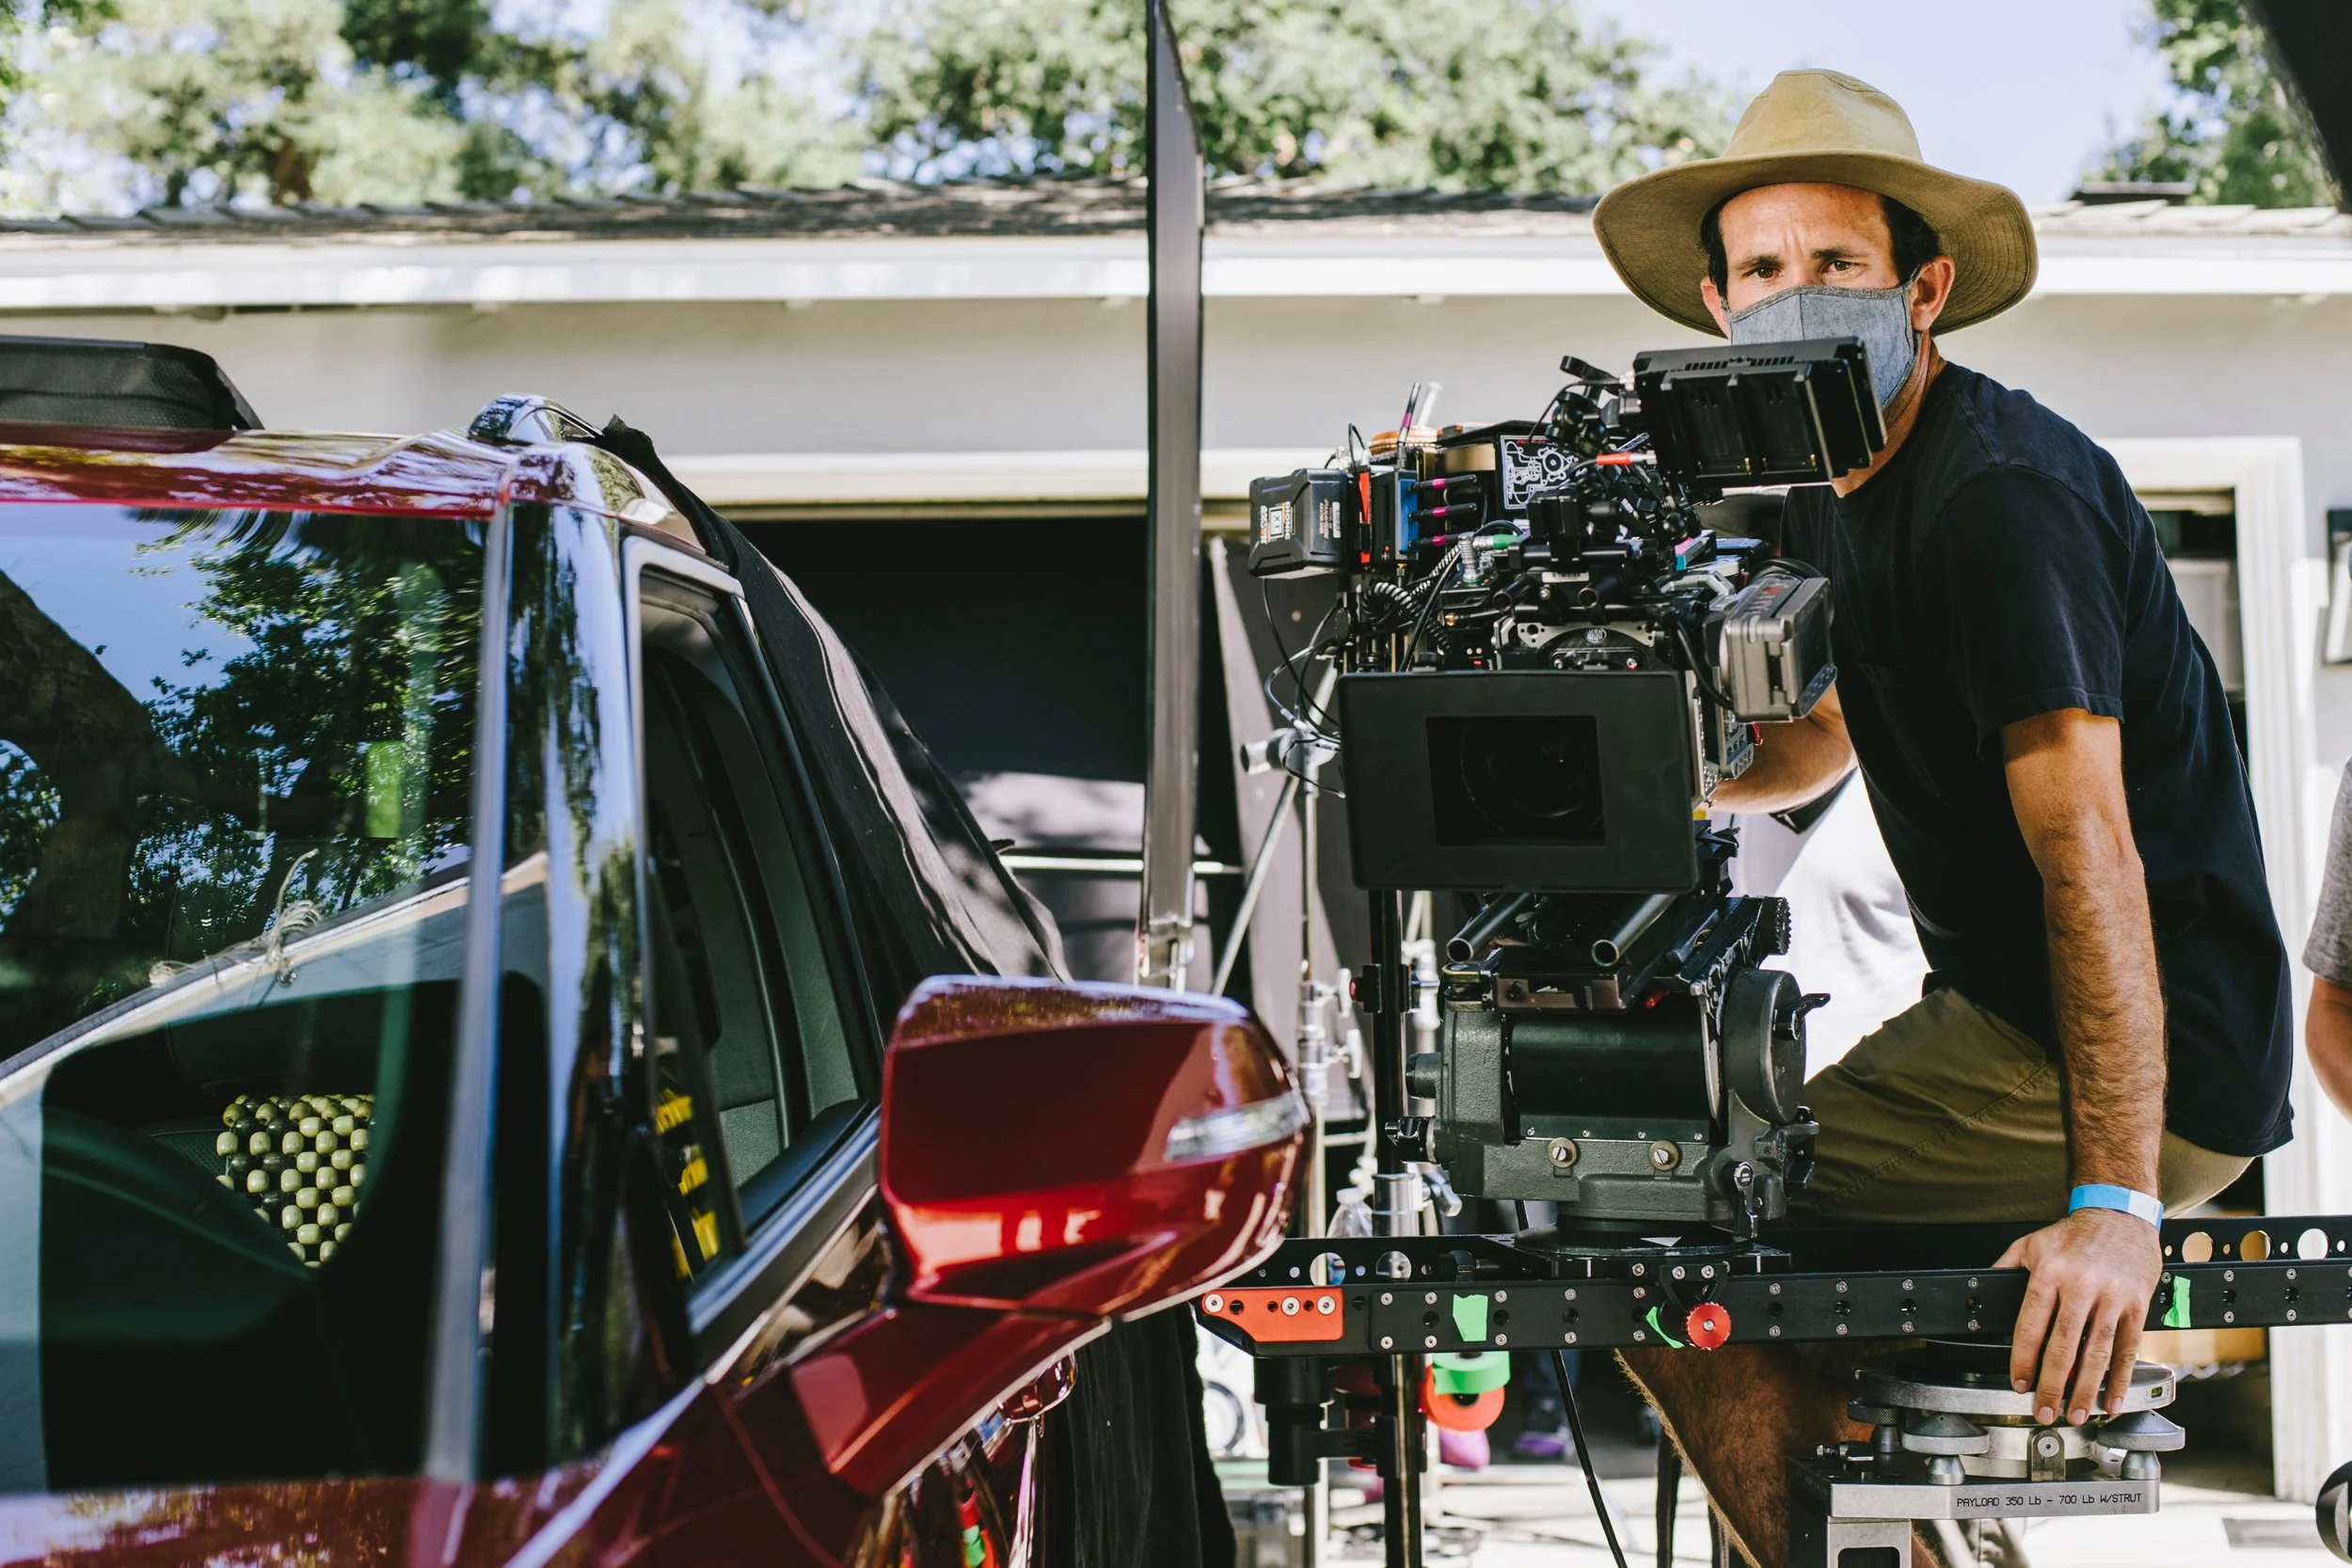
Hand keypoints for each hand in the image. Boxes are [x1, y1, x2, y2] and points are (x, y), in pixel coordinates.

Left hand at [1995, 1208, 2162, 1425]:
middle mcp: (2081, 1287)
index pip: (2030, 1326)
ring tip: (2077, 1413)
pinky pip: (2127, 1350)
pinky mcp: (2136, 1307)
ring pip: (2096, 1354)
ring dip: (2085, 1390)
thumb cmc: (2075, 1234)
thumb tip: (1983, 1291)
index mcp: (2050, 1273)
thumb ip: (2006, 1268)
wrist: (2120, 1215)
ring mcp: (2112, 1298)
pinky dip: (2120, 1380)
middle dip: (2051, 1386)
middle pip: (2063, 1347)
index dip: (2023, 1360)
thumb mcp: (2031, 1243)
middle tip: (2044, 1410)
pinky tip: (2112, 1400)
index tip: (2019, 1383)